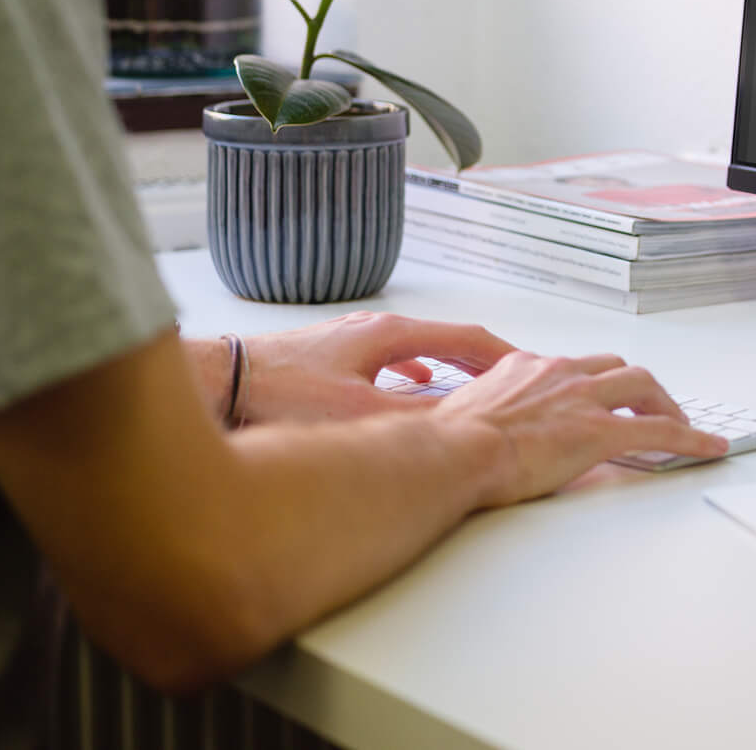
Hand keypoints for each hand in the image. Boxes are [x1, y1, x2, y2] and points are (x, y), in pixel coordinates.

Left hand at [238, 312, 517, 424]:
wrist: (222, 377)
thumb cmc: (282, 391)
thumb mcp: (357, 413)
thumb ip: (412, 419)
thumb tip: (461, 427)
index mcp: (391, 334)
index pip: (466, 339)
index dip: (504, 356)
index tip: (533, 369)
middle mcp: (375, 328)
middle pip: (445, 339)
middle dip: (482, 361)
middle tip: (512, 379)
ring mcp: (352, 338)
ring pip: (417, 349)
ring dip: (449, 367)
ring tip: (471, 385)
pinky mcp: (330, 354)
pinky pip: (390, 359)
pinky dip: (414, 372)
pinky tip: (410, 387)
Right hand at [432, 351, 726, 506]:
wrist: (450, 452)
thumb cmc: (445, 443)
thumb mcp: (464, 415)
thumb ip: (486, 415)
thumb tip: (481, 435)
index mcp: (525, 368)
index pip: (571, 367)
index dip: (591, 383)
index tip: (597, 398)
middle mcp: (558, 372)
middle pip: (614, 367)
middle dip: (637, 387)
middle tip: (649, 409)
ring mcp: (582, 398)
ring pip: (641, 385)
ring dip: (664, 404)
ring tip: (679, 425)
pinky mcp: (598, 430)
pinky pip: (659, 431)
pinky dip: (690, 438)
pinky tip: (709, 448)